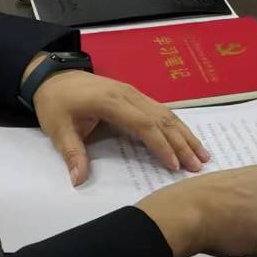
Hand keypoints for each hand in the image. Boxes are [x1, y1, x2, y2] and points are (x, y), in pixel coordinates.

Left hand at [27, 61, 209, 187]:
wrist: (53, 76)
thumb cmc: (56, 103)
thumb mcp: (58, 129)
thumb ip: (72, 153)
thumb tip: (78, 180)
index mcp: (111, 101)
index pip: (144, 125)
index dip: (161, 145)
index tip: (174, 165)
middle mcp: (128, 94)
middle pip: (162, 119)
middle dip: (182, 143)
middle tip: (197, 165)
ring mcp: (134, 93)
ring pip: (166, 113)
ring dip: (185, 134)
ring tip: (202, 154)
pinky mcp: (135, 95)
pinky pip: (161, 110)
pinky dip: (177, 126)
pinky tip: (187, 138)